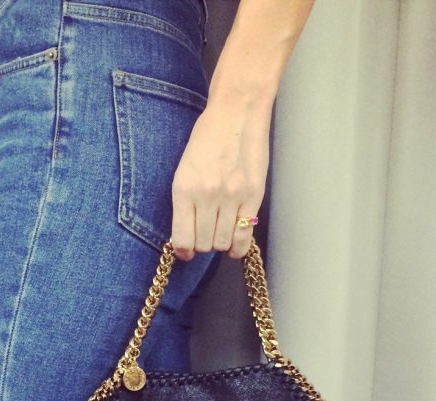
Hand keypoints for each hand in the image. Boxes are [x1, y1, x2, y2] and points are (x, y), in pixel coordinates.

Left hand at [170, 97, 270, 260]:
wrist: (236, 113)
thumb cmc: (207, 139)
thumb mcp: (184, 171)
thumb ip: (184, 204)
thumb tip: (185, 236)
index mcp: (184, 190)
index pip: (182, 238)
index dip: (183, 251)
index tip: (185, 251)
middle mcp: (207, 196)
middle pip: (203, 244)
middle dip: (201, 245)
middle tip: (203, 235)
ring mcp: (232, 197)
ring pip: (222, 242)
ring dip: (219, 243)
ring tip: (218, 232)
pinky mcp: (253, 195)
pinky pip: (244, 235)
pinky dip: (238, 247)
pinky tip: (233, 246)